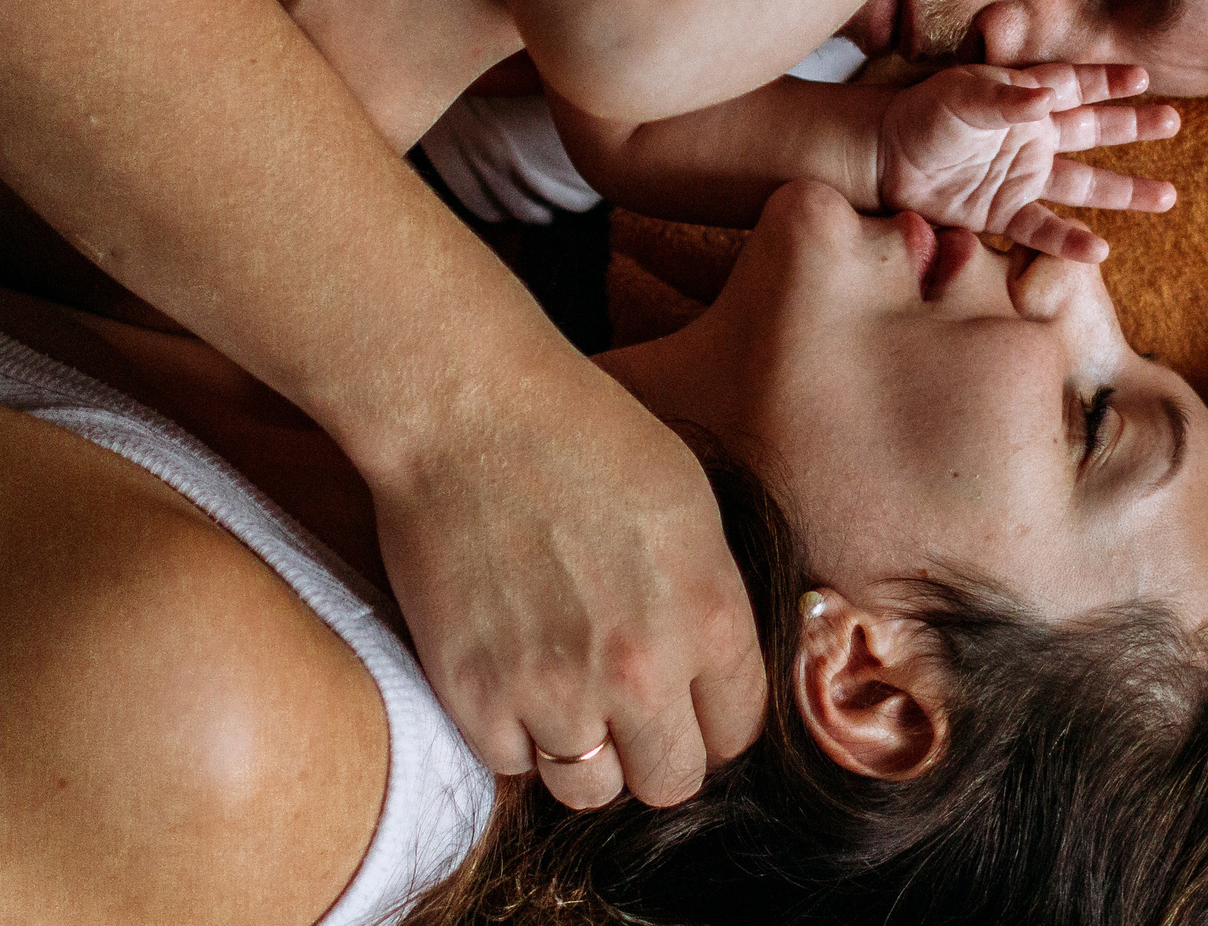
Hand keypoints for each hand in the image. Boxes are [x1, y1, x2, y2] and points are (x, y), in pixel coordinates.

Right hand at [371, 356, 764, 810]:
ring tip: (567, 698)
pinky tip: (512, 679)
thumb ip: (709, 600)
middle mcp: (641, 672)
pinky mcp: (476, 697)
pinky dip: (513, 735)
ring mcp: (555, 692)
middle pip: (671, 781)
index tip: (689, 701)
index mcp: (708, 617)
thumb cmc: (583, 433)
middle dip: (658, 752)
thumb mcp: (690, 504)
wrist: (468, 414)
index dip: (714, 719)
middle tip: (630, 713)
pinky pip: (512, 767)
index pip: (738, 732)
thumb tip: (711, 668)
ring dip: (585, 756)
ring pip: (591, 792)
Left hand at [875, 64, 1178, 261]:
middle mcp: (1032, 137)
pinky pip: (1042, 230)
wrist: (883, 158)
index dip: (1107, 81)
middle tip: (1174, 122)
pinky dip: (1068, 241)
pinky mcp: (1002, 213)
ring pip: (1084, 184)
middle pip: (1093, 130)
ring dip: (1125, 191)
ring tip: (1167, 196)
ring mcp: (1022, 177)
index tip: (1143, 77)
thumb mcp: (961, 95)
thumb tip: (1048, 94)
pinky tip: (1098, 250)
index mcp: (1024, 100)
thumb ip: (1005, 97)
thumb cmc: (922, 115)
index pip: (1075, 86)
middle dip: (1133, 126)